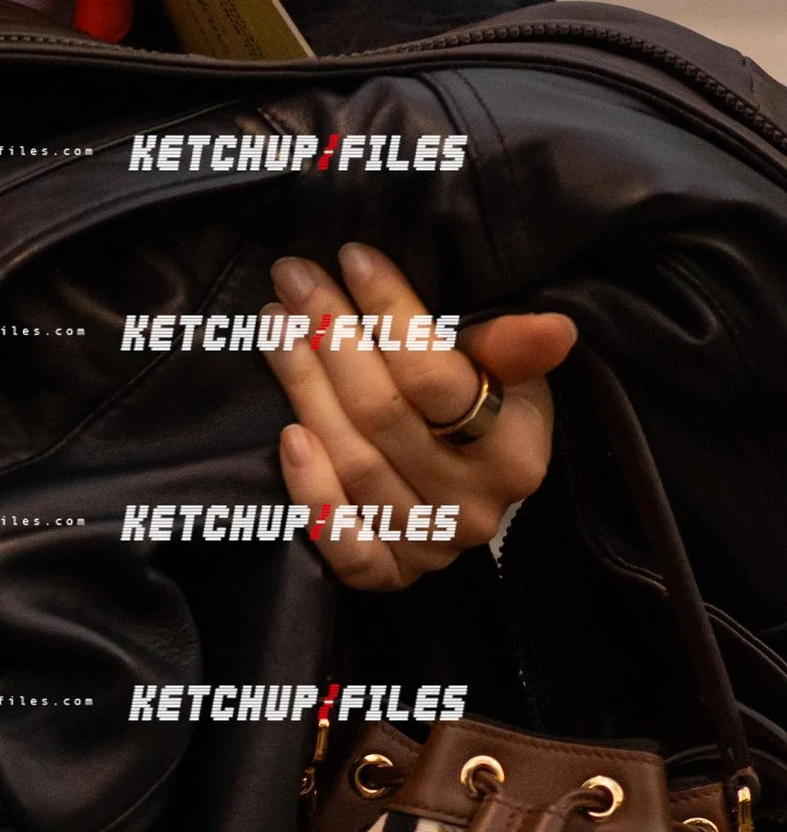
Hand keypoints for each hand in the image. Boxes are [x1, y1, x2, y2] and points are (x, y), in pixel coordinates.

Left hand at [265, 243, 573, 593]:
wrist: (476, 485)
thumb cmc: (491, 408)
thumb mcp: (510, 371)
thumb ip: (512, 348)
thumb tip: (553, 330)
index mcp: (513, 452)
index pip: (436, 377)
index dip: (389, 315)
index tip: (351, 259)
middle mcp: (473, 505)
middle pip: (382, 415)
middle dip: (331, 338)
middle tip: (294, 280)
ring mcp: (430, 545)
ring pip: (353, 463)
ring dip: (305, 389)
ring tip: (277, 328)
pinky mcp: (389, 572)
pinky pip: (343, 544)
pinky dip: (312, 493)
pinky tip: (288, 438)